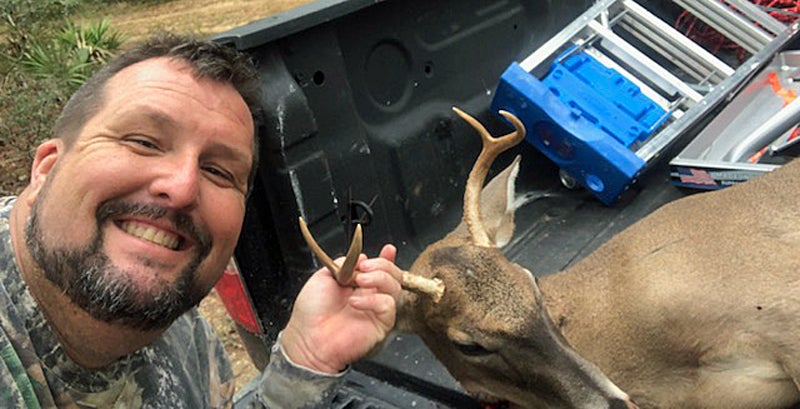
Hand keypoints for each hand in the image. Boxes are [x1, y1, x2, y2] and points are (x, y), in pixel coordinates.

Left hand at [281, 244, 402, 372]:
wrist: (308, 339)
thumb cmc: (310, 313)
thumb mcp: (323, 277)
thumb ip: (343, 264)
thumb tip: (360, 257)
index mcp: (356, 284)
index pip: (379, 268)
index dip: (386, 258)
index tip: (388, 249)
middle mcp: (369, 295)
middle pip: (392, 275)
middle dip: (383, 265)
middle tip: (366, 266)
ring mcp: (376, 309)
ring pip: (395, 287)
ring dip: (379, 278)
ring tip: (360, 280)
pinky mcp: (381, 324)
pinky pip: (388, 306)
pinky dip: (373, 300)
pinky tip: (355, 302)